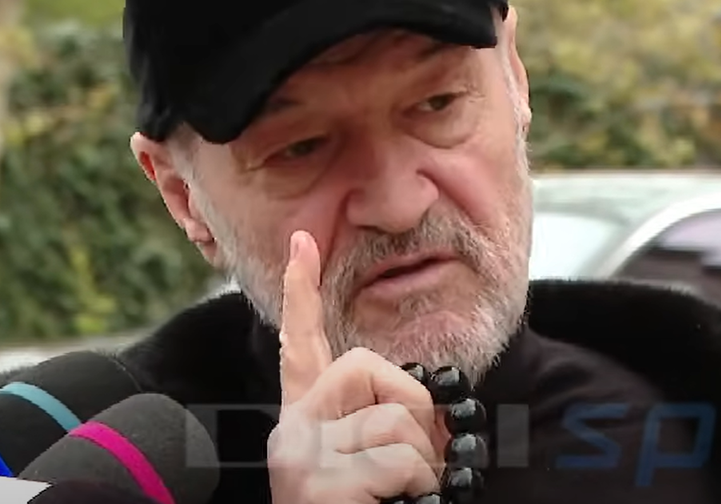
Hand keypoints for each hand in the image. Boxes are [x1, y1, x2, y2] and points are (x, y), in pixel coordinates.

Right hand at [267, 231, 444, 503]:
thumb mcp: (373, 468)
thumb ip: (385, 428)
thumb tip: (429, 411)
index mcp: (306, 422)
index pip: (300, 343)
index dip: (301, 291)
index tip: (302, 241)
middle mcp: (292, 431)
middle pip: (366, 368)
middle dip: (413, 409)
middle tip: (416, 464)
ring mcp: (298, 457)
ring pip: (394, 420)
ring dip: (422, 464)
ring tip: (399, 497)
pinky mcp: (314, 485)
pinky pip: (397, 459)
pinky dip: (418, 486)